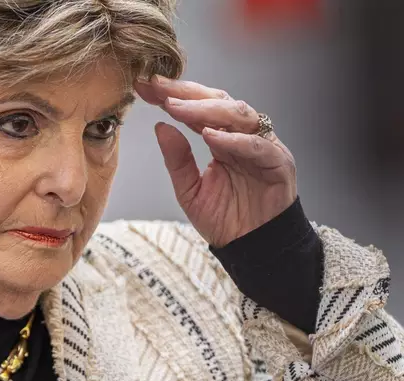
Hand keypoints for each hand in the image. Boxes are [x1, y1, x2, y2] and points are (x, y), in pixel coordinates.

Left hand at [134, 75, 296, 247]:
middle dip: (185, 93)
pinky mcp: (279, 164)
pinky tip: (211, 136)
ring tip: (177, 108)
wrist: (252, 249)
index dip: (172, 96)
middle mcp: (243, 136)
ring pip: (238, 115)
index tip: (144, 87)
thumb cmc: (225, 218)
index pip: (196, 108)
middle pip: (217, 102)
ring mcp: (262, 146)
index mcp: (221, 139)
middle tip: (158, 87)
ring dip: (206, 110)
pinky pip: (258, 146)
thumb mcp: (189, 189)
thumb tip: (159, 126)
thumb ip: (177, 159)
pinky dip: (235, 140)